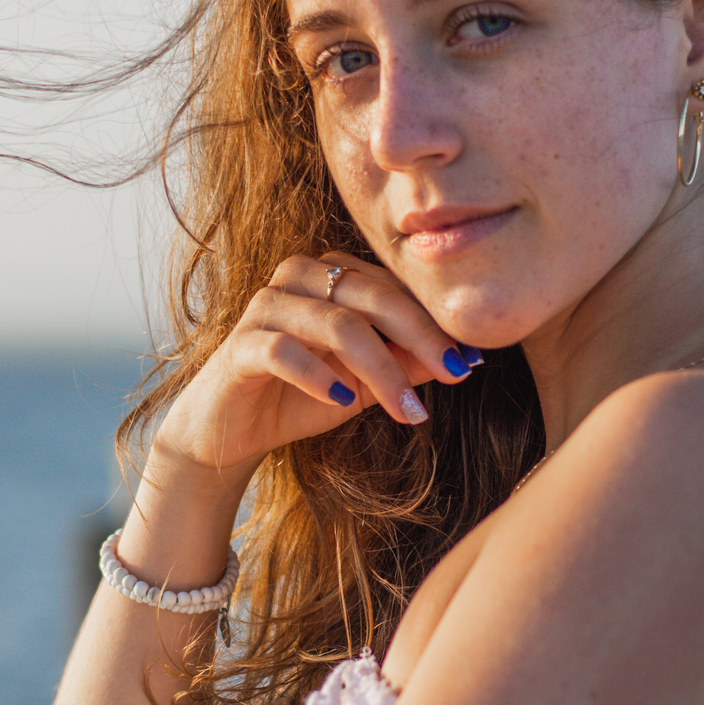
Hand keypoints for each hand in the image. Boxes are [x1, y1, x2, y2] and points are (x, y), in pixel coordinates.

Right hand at [152, 254, 478, 482]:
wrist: (230, 431)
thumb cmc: (302, 397)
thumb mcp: (365, 383)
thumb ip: (406, 364)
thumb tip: (465, 358)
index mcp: (332, 274)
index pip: (394, 288)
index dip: (436, 323)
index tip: (473, 361)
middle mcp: (298, 277)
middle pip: (372, 296)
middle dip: (420, 338)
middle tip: (457, 374)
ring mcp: (266, 308)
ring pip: (336, 324)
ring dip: (380, 369)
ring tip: (408, 411)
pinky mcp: (239, 345)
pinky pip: (283, 351)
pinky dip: (318, 376)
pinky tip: (342, 402)